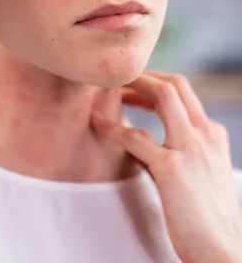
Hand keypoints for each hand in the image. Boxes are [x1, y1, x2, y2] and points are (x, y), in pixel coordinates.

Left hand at [91, 71, 241, 262]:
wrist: (223, 252)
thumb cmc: (207, 219)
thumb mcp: (200, 173)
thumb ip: (177, 152)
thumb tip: (143, 144)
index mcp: (213, 135)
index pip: (185, 93)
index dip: (156, 84)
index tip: (135, 90)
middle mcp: (206, 134)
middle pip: (176, 84)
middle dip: (145, 75)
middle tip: (119, 80)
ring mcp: (191, 148)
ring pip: (164, 94)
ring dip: (132, 86)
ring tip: (107, 88)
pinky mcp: (172, 167)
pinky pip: (135, 137)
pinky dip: (112, 126)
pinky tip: (97, 122)